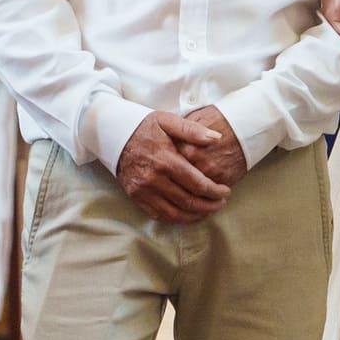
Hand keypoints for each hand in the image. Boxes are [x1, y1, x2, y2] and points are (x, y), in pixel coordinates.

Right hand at [114, 109, 236, 221]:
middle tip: (221, 203)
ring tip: (209, 211)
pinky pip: (159, 215)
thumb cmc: (144, 127)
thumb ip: (192, 130)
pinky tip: (188, 215)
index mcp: (166, 160)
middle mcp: (154, 179)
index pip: (197, 183)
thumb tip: (216, 139)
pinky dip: (177, 219)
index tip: (226, 191)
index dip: (215, 191)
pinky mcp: (136, 197)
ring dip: (195, 216)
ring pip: (175, 213)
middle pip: (188, 201)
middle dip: (209, 205)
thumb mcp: (168, 121)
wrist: (113, 135)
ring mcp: (143, 191)